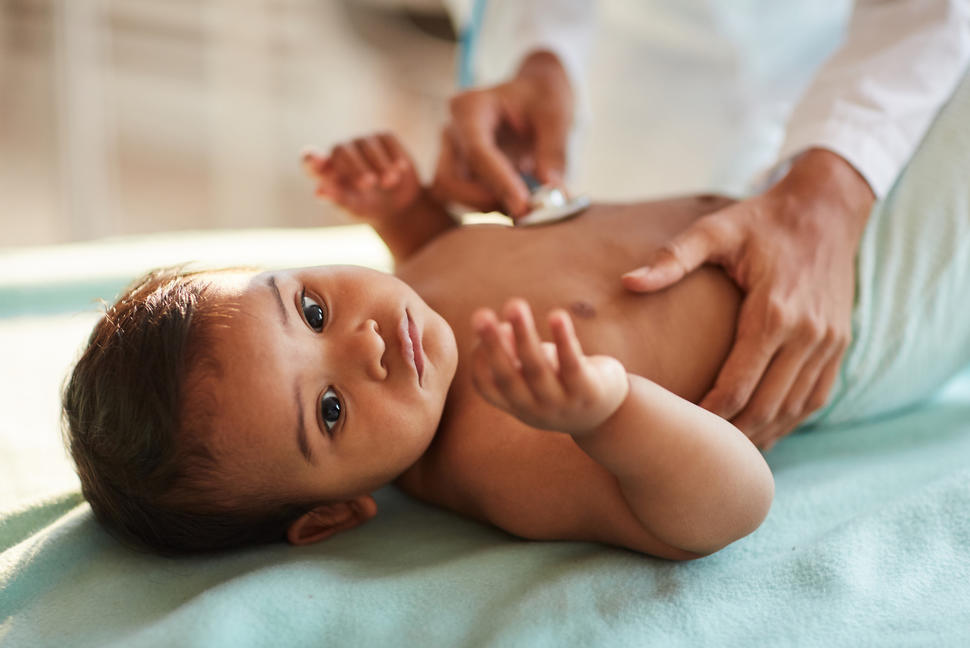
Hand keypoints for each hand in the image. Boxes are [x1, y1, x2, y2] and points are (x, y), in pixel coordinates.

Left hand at [303, 132, 420, 223]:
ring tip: (389, 183)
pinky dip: (393, 155)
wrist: (398, 207)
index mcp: (326, 172)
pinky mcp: (384, 138)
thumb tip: (319, 192)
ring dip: (379, 163)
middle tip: (368, 184)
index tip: (316, 162)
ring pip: (367, 144)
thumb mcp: (353, 208)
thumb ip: (337, 199)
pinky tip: (399, 169)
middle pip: (341, 150)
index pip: (310, 161)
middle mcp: (341, 152)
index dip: (312, 159)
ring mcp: (362, 143)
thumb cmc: (367, 208)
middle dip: (355, 167)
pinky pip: (387, 139)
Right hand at [432, 51, 572, 217]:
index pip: (477, 152)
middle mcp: (453, 131)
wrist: (535, 96)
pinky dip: (487, 208)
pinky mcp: (459, 174)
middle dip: (482, 201)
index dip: (499, 182)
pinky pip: (462, 200)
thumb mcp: (556, 115)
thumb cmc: (542, 98)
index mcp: (471, 108)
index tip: (524, 206)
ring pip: (451, 194)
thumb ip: (554, 150)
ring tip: (524, 207)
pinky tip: (515, 205)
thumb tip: (552, 189)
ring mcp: (452, 154)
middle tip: (523, 211)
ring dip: (485, 207)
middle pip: (449, 180)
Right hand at [470, 298, 629, 434]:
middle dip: (493, 345)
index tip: (481, 324)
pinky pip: (572, 364)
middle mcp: (534, 409)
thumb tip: (500, 328)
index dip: (479, 356)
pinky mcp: (588, 393)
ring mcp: (561, 404)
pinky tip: (557, 315)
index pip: (486, 385)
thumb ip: (515, 354)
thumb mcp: (534, 372)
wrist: (608, 415)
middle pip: (507, 377)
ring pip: (537, 369)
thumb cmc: (561, 383)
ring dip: (524, 335)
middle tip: (480, 315)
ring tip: (514, 305)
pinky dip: (563, 339)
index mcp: (515, 404)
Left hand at [622, 149, 874, 449]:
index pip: (738, 384)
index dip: (709, 414)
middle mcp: (806, 334)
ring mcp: (828, 342)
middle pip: (766, 406)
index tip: (679, 430)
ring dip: (762, 435)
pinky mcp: (839, 344)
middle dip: (732, 435)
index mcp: (773, 312)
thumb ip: (673, 258)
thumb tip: (628, 283)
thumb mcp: (716, 230)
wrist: (826, 208)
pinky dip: (789, 420)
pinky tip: (763, 432)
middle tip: (696, 453)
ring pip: (794, 409)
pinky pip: (816, 397)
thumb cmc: (761, 220)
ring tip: (726, 455)